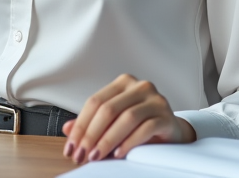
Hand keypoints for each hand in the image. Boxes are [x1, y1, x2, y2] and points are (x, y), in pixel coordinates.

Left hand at [62, 74, 196, 162]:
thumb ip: (92, 123)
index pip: (95, 101)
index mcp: (123, 82)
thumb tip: (67, 129)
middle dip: (91, 135)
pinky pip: (145, 128)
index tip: (71, 146)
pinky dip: (128, 142)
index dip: (80, 125)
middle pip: (108, 109)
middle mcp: (140, 86)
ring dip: (107, 140)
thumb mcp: (114, 122)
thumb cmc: (140, 124)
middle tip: (81, 154)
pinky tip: (118, 153)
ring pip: (126, 118)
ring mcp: (155, 99)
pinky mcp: (166, 116)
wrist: (171, 131)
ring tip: (96, 156)